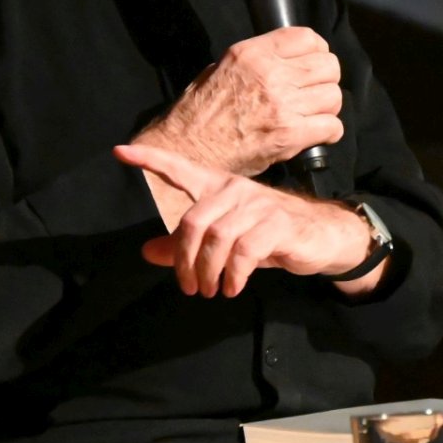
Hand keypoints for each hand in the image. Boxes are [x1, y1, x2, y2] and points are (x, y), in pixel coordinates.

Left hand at [113, 144, 384, 297]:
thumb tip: (147, 252)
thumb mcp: (225, 242)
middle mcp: (237, 191)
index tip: (120, 152)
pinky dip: (234, 275)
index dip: (151, 161)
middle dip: (185, 260)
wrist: (322, 236)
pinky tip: (232, 287)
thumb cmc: (270, 235)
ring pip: (217, 238)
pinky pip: (245, 251)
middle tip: (189, 286)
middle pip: (193, 221)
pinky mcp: (278, 225)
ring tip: (211, 290)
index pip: (181, 170)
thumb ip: (186, 245)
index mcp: (220, 188)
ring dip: (208, 272)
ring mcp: (259, 206)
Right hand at [136, 27, 343, 176]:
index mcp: (251, 53)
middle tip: (314, 92)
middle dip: (325, 80)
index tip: (314, 62)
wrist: (188, 152)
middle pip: (328, 66)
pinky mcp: (289, 135)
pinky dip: (329, 132)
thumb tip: (287, 58)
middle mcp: (270, 74)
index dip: (318, 50)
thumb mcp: (220, 68)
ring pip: (333, 96)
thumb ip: (256, 59)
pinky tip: (315, 134)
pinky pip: (332, 126)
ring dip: (327, 107)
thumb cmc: (199, 113)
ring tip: (312, 115)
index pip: (306, 38)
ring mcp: (281, 105)